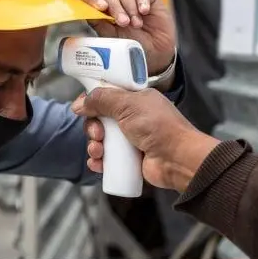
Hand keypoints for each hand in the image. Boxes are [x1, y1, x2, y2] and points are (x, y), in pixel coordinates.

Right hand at [71, 88, 219, 191]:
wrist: (178, 160)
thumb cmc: (159, 127)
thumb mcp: (128, 105)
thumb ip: (102, 99)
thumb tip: (79, 104)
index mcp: (136, 99)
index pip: (107, 95)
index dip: (93, 101)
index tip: (83, 108)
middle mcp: (133, 117)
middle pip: (100, 119)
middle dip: (92, 128)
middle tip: (98, 134)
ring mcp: (131, 139)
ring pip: (101, 140)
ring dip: (94, 146)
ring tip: (98, 152)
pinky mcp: (130, 159)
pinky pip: (107, 159)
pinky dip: (99, 161)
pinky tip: (97, 164)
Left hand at [80, 0, 176, 79]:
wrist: (156, 52)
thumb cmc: (132, 46)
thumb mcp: (114, 38)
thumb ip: (101, 25)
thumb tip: (88, 14)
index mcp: (102, 11)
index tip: (101, 7)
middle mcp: (114, 1)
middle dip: (115, 8)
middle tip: (124, 23)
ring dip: (130, 8)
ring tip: (137, 24)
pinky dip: (142, 1)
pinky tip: (144, 12)